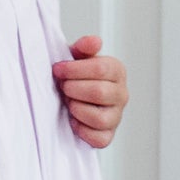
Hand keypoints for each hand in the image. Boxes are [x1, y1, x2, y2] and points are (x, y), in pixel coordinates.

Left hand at [53, 35, 126, 149]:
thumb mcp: (77, 56)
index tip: (58, 69)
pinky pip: (98, 138)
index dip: (74, 69)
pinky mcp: (108, 135)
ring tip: (68, 102)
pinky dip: (81, 129)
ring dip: (76, 109)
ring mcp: (116, 116)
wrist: (71, 95)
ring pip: (99, 118)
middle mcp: (121, 94)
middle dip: (73, 89)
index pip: (100, 69)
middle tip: (63, 87)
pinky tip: (72, 119)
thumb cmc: (75, 76)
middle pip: (98, 92)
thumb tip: (94, 41)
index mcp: (116, 71)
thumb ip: (84, 47)